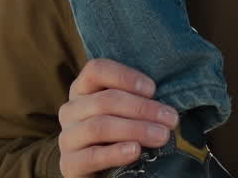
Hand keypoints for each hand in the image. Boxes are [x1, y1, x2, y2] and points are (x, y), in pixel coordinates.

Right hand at [58, 58, 178, 176]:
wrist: (92, 166)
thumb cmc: (113, 131)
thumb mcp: (120, 109)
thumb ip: (132, 98)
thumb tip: (163, 100)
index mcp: (81, 88)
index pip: (96, 70)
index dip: (125, 76)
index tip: (152, 89)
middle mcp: (70, 109)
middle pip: (105, 101)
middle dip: (142, 108)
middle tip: (170, 118)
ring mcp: (67, 137)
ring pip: (100, 127)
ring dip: (135, 129)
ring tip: (161, 135)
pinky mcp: (69, 164)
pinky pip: (92, 156)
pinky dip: (116, 152)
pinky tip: (135, 151)